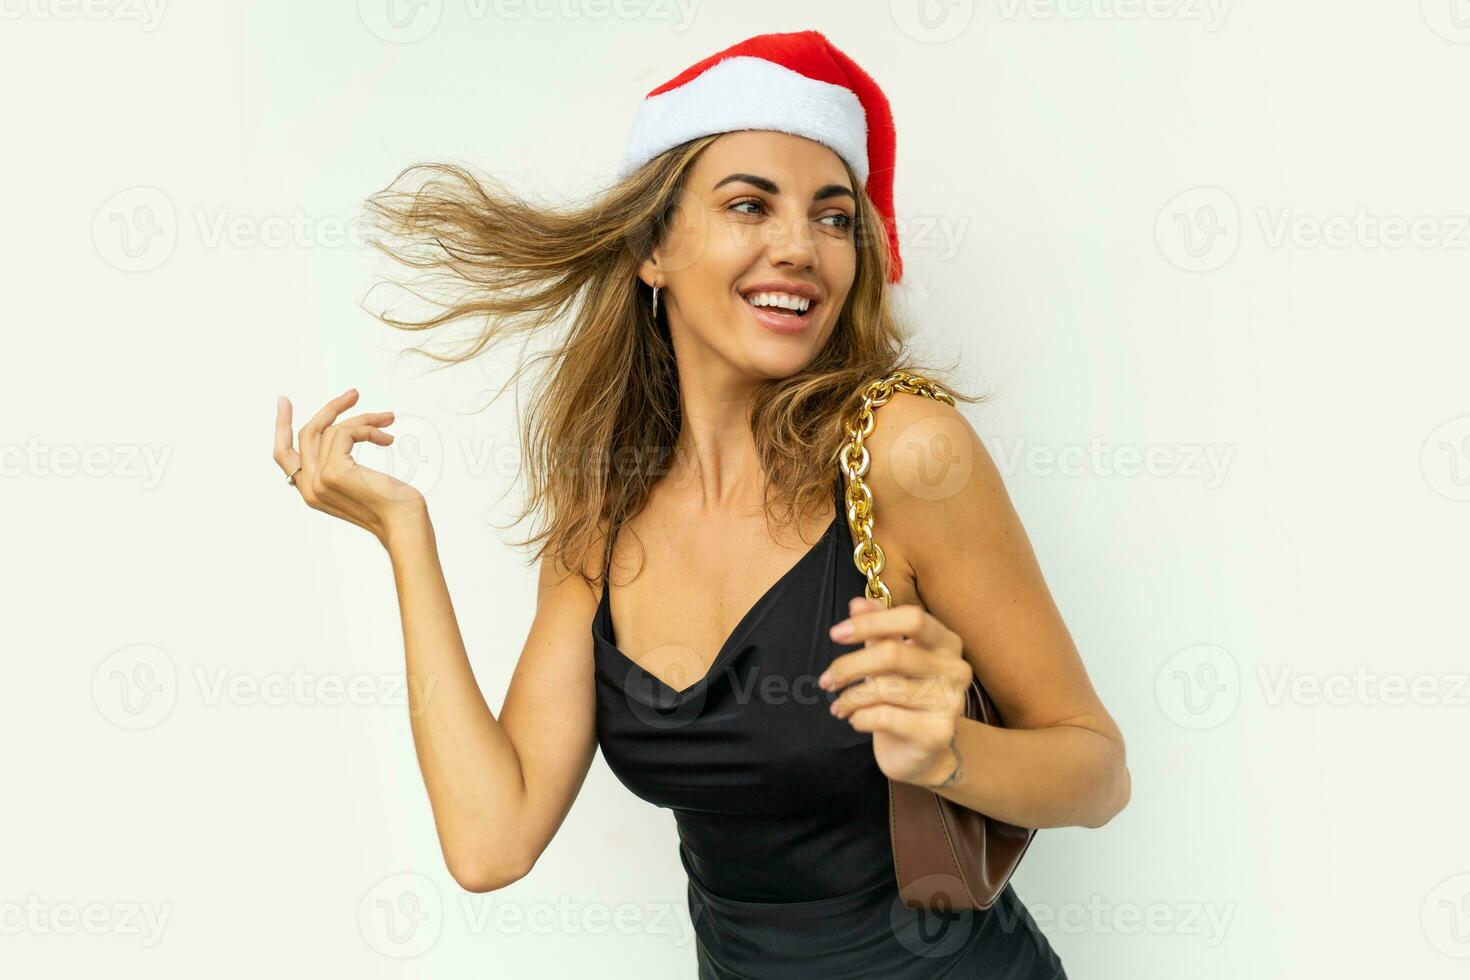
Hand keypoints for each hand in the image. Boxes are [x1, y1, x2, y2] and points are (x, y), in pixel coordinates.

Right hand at [273, 388, 424, 545]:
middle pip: (305, 434)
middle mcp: (309, 488)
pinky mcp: (334, 473)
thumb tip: (342, 432)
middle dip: (329, 409)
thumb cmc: (393, 504)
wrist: (405, 524)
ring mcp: (319, 481)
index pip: (284, 456)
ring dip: (364, 419)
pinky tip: (388, 439)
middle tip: (354, 394)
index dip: (281, 426)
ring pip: (331, 429)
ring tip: (388, 420)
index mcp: (311, 492)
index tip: (284, 401)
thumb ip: (342, 466)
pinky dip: (368, 428)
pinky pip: (346, 432)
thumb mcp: (360, 482)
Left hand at [820, 596, 973, 787]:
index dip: (871, 622)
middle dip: (850, 665)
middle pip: (893, 653)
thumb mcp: (889, 660)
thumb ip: (877, 631)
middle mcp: (955, 668)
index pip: (912, 618)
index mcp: (946, 642)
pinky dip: (860, 717)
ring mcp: (950, 702)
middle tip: (826, 680)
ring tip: (838, 706)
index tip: (835, 634)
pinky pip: (886, 717)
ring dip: (850, 697)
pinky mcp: (937, 733)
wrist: (920, 753)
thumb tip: (858, 603)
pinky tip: (855, 720)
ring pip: (885, 688)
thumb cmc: (903, 698)